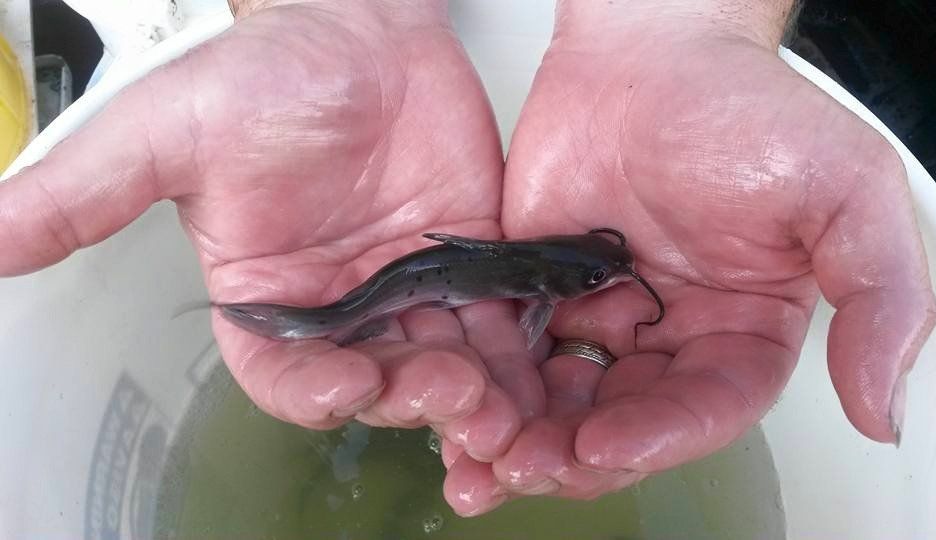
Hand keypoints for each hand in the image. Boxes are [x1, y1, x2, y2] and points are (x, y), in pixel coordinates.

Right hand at [0, 1, 533, 460]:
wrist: (361, 26)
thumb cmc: (266, 72)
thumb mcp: (167, 131)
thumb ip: (87, 194)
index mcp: (269, 298)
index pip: (286, 377)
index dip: (312, 394)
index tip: (344, 388)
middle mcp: (342, 308)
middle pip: (376, 384)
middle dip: (410, 399)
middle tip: (448, 392)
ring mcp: (411, 293)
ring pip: (444, 368)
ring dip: (474, 397)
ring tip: (501, 403)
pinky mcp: (471, 270)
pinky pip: (497, 327)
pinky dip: (517, 356)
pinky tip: (537, 370)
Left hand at [440, 0, 935, 513]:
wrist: (645, 47)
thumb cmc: (742, 106)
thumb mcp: (844, 191)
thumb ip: (877, 296)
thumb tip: (883, 411)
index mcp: (743, 329)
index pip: (708, 407)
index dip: (661, 437)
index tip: (608, 445)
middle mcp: (672, 336)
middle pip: (627, 420)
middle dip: (578, 451)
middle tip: (528, 463)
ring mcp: (602, 318)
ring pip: (563, 401)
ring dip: (525, 435)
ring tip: (482, 459)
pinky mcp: (541, 293)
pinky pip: (512, 354)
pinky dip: (487, 387)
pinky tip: (455, 408)